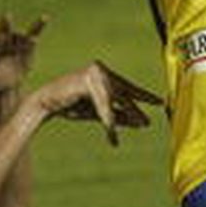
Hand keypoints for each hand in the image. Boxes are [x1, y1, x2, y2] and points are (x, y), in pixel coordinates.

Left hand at [0, 14, 46, 92]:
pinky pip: (34, 32)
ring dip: (25, 33)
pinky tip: (45, 17)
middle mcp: (1, 38)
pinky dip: (39, 25)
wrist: (4, 85)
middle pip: (2, 31)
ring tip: (32, 38)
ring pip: (20, 34)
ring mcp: (14, 41)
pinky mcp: (27, 45)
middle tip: (7, 18)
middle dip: (4, 26)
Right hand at [31, 62, 162, 145]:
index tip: (160, 102)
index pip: (127, 86)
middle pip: (124, 92)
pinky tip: (113, 136)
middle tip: (150, 120)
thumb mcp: (100, 113)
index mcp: (104, 74)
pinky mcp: (86, 81)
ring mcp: (93, 74)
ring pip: (114, 99)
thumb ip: (119, 115)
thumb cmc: (72, 107)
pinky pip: (102, 104)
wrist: (45, 104)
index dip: (144, 95)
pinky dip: (107, 120)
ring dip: (125, 116)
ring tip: (138, 127)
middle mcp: (101, 71)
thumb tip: (142, 123)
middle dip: (137, 108)